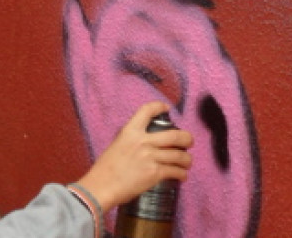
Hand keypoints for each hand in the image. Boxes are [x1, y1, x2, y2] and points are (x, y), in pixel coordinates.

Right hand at [76, 102, 192, 211]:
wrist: (102, 185)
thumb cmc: (106, 168)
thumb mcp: (117, 145)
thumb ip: (132, 140)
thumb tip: (146, 141)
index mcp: (130, 132)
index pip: (146, 111)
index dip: (159, 106)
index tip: (166, 108)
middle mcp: (142, 141)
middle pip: (175, 135)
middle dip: (187, 139)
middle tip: (189, 142)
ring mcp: (150, 157)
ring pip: (180, 155)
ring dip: (187, 160)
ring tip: (186, 163)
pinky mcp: (155, 173)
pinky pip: (176, 171)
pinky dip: (182, 174)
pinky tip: (182, 176)